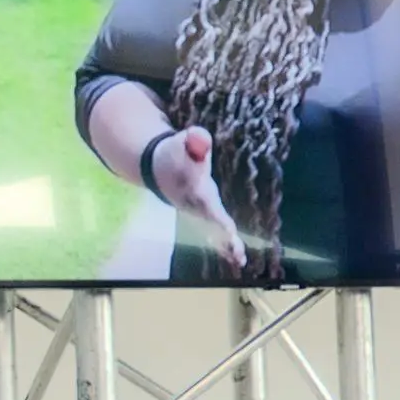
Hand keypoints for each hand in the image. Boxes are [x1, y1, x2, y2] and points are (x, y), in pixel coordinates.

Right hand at [142, 125, 245, 269]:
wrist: (158, 169)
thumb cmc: (176, 154)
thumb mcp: (181, 143)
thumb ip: (194, 140)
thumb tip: (200, 137)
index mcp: (193, 189)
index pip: (206, 203)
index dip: (216, 215)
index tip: (228, 229)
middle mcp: (195, 205)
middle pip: (211, 224)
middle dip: (223, 238)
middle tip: (238, 254)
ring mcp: (199, 213)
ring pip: (213, 233)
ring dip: (226, 247)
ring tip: (241, 261)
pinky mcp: (204, 216)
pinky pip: (216, 233)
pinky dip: (225, 245)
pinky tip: (239, 261)